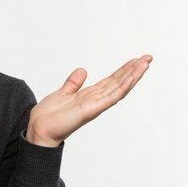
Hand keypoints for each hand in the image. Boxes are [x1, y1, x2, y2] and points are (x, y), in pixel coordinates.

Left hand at [26, 54, 152, 146]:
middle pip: (119, 82)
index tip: (135, 60)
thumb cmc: (49, 116)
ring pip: (119, 88)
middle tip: (148, 57)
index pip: (111, 81)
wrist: (39, 129)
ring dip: (133, 75)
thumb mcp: (62, 93)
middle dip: (133, 70)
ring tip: (145, 63)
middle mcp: (95, 100)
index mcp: (89, 96)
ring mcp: (95, 105)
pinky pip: (111, 97)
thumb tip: (82, 70)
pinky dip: (122, 87)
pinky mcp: (91, 110)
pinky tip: (132, 78)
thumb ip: (73, 83)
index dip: (123, 70)